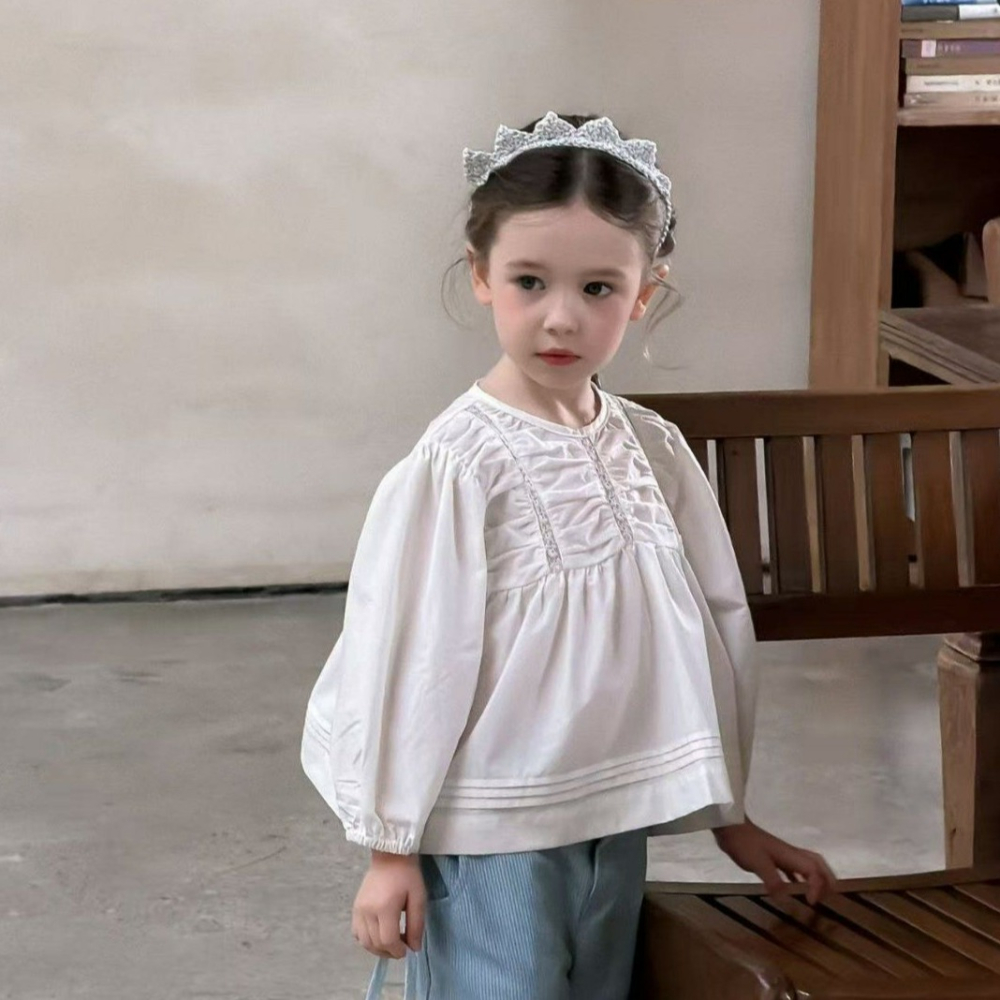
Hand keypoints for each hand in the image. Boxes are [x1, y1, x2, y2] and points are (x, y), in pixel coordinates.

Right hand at [352, 851, 425, 957]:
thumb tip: (414, 948)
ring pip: (364, 942)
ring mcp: (358, 910)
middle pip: (375, 944)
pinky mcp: (355, 908)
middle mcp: (368, 911)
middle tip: (402, 946)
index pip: (387, 940)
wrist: (390, 855)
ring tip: (391, 943)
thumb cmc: (407, 875)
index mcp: (385, 907)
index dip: (398, 951)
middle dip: (389, 952)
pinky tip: (378, 934)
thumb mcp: (418, 897)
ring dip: (378, 948)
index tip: (407, 950)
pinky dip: (366, 940)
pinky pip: (356, 933)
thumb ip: (416, 924)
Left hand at [712, 819, 836, 905]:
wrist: (729, 826)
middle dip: (827, 879)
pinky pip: (792, 868)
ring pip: (806, 865)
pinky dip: (799, 878)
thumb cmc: (744, 844)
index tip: (810, 902)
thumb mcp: (758, 864)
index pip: (814, 870)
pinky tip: (793, 888)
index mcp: (790, 855)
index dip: (817, 887)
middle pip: (817, 863)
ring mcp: (781, 853)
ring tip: (817, 895)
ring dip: (816, 878)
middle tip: (829, 896)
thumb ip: (773, 881)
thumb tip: (787, 900)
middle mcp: (790, 853)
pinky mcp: (772, 855)